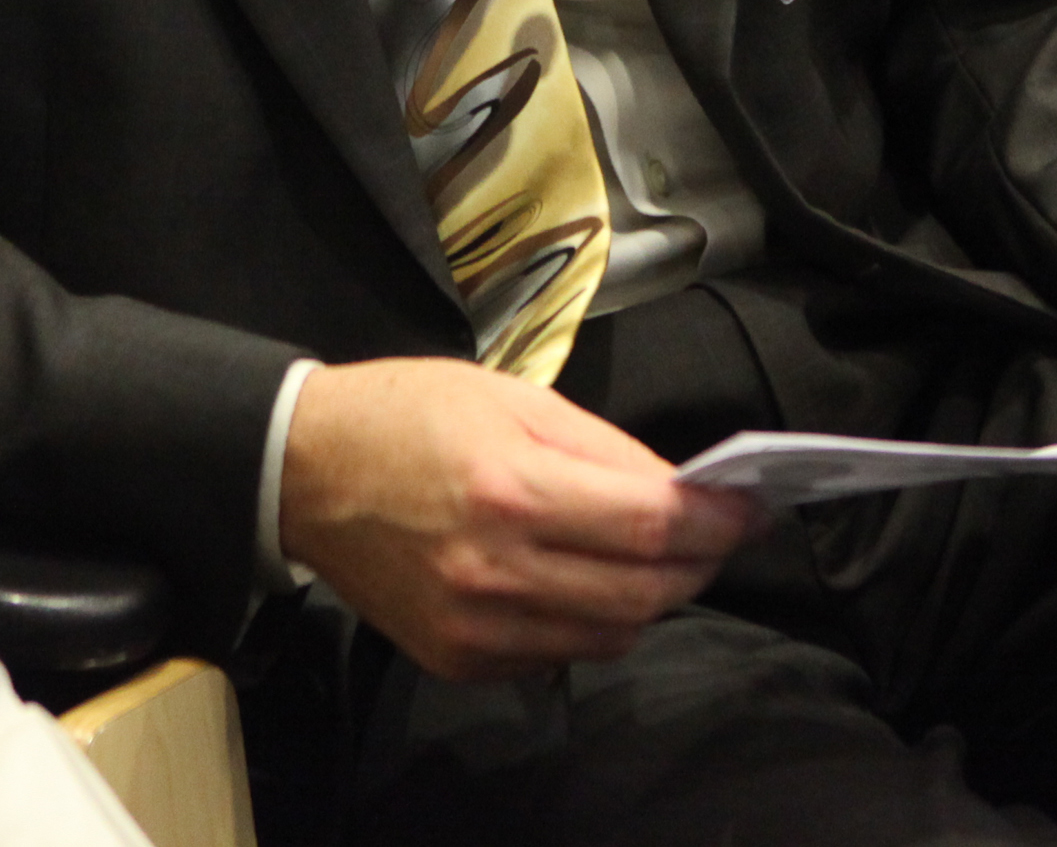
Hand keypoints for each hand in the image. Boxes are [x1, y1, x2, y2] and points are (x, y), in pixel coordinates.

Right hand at [278, 357, 761, 681]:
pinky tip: (585, 580)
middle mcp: (494, 570)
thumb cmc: (406, 416)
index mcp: (510, 489)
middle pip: (642, 593)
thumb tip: (681, 490)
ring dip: (651, 598)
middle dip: (697, 564)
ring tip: (656, 555)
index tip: (750, 508)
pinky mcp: (457, 659)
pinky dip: (591, 623)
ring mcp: (474, 626)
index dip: (715, 522)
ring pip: (610, 635)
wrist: (306, 471)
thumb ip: (605, 450)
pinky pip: (558, 654)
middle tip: (718, 534)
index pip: (649, 525)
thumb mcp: (513, 398)